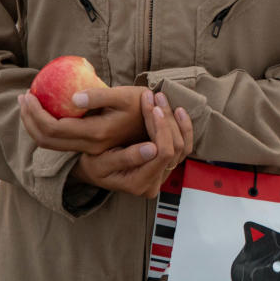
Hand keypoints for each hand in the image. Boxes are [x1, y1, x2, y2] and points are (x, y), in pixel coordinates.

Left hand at [19, 85, 150, 154]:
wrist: (161, 123)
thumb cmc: (144, 104)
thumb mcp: (125, 95)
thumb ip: (100, 96)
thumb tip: (73, 97)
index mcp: (96, 134)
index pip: (53, 128)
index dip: (34, 113)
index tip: (28, 94)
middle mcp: (90, 146)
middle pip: (46, 140)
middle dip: (28, 120)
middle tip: (23, 98)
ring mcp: (90, 148)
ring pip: (51, 143)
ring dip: (34, 125)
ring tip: (30, 103)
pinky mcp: (91, 145)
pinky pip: (61, 140)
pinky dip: (47, 126)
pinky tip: (47, 110)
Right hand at [69, 92, 194, 198]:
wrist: (97, 166)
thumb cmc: (95, 164)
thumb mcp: (101, 162)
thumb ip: (126, 157)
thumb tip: (153, 149)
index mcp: (140, 184)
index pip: (163, 154)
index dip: (160, 128)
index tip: (151, 107)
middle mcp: (156, 182)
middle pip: (175, 148)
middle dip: (166, 119)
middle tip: (155, 96)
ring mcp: (164, 173)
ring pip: (182, 145)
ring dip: (174, 119)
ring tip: (162, 98)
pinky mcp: (168, 163)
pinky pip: (185, 144)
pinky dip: (183, 126)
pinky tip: (177, 109)